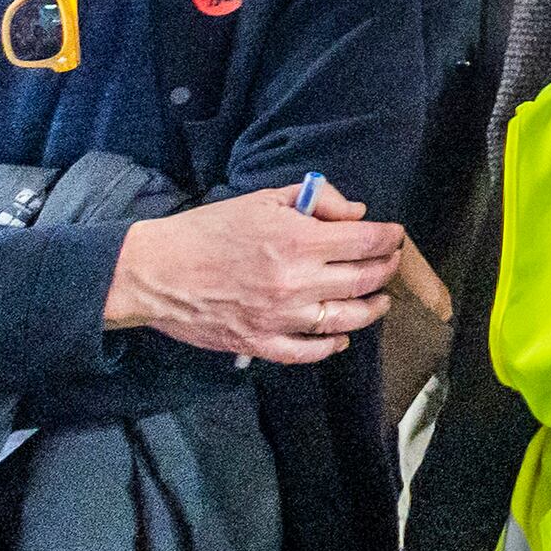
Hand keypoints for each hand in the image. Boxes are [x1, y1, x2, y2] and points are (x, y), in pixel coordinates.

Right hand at [104, 181, 404, 361]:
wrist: (155, 271)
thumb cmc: (207, 230)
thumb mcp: (261, 199)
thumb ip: (315, 201)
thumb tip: (357, 213)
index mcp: (298, 241)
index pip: (365, 241)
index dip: (389, 238)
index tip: (395, 235)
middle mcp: (297, 281)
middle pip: (363, 279)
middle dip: (386, 269)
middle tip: (392, 262)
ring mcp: (281, 317)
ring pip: (346, 319)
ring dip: (372, 308)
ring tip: (381, 299)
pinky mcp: (262, 343)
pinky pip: (309, 351)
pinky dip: (332, 345)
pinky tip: (342, 337)